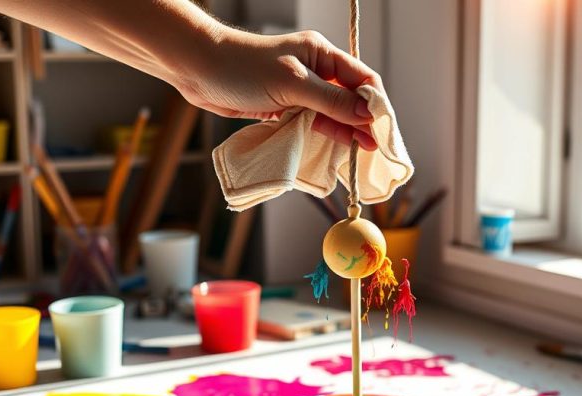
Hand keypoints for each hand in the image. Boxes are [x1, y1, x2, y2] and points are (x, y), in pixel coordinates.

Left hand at [167, 28, 380, 149]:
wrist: (198, 70)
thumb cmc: (242, 68)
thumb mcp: (292, 83)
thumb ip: (331, 101)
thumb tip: (367, 115)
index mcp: (322, 54)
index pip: (363, 80)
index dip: (376, 105)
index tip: (383, 131)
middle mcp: (315, 71)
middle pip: (350, 99)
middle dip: (364, 123)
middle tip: (374, 150)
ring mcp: (300, 90)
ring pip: (332, 114)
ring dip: (345, 132)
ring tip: (359, 155)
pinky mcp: (285, 106)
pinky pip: (312, 123)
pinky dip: (324, 136)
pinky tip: (335, 149)